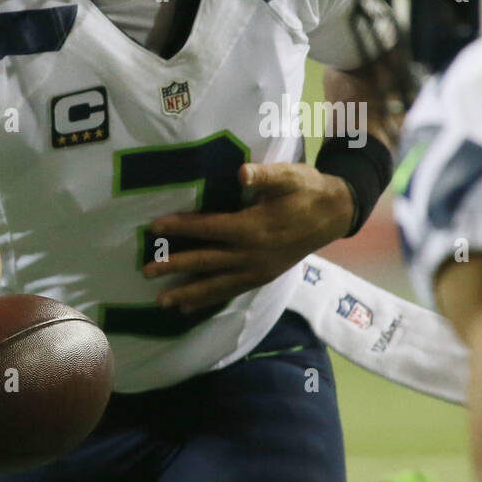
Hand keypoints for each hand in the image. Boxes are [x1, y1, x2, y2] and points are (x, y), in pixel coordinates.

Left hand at [142, 162, 354, 312]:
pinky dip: (209, 300)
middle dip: (175, 266)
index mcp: (255, 227)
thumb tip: (241, 173)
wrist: (335, 214)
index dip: (181, 227)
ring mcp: (258, 270)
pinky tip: (189, 308)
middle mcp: (253, 254)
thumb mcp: (290, 176)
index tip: (154, 227)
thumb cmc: (307, 190)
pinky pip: (231, 291)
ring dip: (188, 294)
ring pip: (217, 285)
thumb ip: (264, 176)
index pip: (210, 228)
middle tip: (146, 271)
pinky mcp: (263, 277)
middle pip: (207, 261)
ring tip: (161, 302)